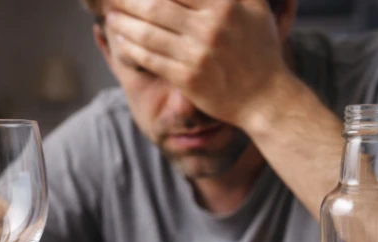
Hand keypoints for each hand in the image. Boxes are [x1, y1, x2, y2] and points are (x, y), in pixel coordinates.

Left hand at [105, 0, 295, 127]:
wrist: (265, 97)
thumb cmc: (260, 48)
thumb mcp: (256, 8)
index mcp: (225, 4)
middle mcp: (209, 27)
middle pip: (155, 6)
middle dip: (129, 1)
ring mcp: (197, 53)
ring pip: (148, 33)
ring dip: (124, 23)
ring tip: (112, 16)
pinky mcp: (187, 78)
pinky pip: (150, 59)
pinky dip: (131, 49)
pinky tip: (121, 41)